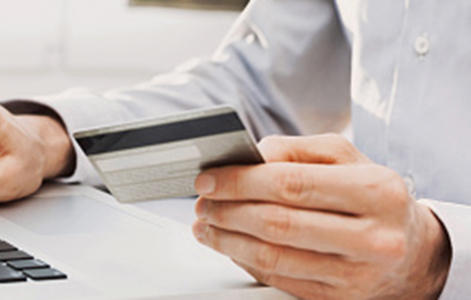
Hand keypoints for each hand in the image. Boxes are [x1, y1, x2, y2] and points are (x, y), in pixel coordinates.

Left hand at [192, 134, 451, 298]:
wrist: (413, 252)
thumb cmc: (373, 199)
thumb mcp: (348, 160)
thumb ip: (297, 149)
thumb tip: (250, 155)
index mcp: (376, 191)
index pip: (291, 184)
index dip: (240, 182)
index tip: (209, 179)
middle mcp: (372, 236)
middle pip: (278, 223)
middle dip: (227, 211)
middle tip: (202, 202)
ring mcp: (357, 273)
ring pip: (273, 256)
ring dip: (228, 240)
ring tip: (206, 224)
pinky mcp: (339, 298)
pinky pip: (278, 279)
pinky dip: (245, 260)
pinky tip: (230, 245)